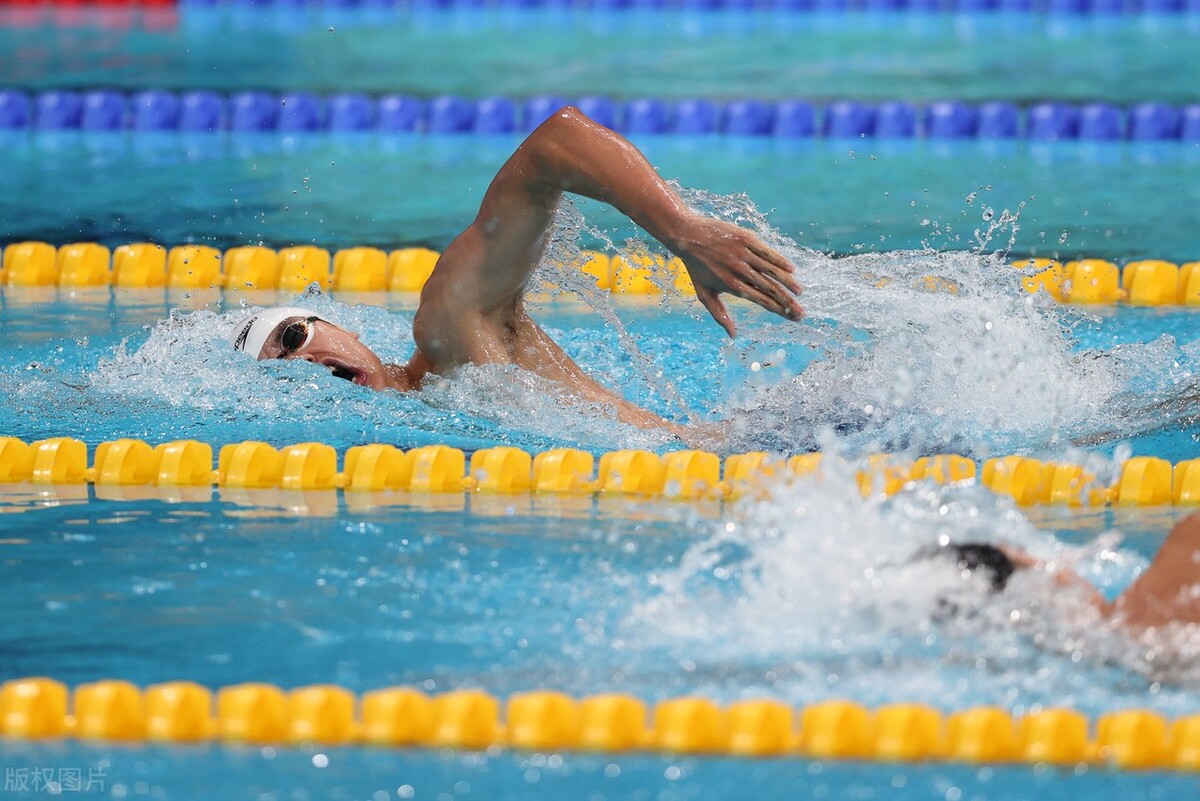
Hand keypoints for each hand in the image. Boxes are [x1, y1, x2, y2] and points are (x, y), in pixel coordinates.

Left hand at [671, 215, 803, 337]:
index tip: (792, 317)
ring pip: (771, 270)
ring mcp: (743, 254)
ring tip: (800, 292)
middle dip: (788, 302)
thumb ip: (719, 315)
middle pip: (769, 289)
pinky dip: (779, 260)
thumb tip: (733, 336)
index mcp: (731, 286)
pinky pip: (766, 251)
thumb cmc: (697, 268)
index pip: (761, 301)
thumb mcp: (704, 294)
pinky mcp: (745, 239)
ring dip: (787, 282)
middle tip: (802, 312)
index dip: (779, 310)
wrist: (687, 236)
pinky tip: (791, 270)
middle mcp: (739, 271)